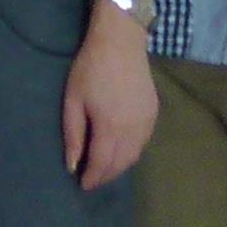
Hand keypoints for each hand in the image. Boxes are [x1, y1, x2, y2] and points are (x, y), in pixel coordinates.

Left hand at [62, 13, 155, 189]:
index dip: (92, 177)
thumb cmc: (91, 68)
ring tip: (104, 168)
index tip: (82, 184)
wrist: (121, 41)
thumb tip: (72, 165)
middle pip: (121, 164)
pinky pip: (143, 142)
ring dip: (120, 166)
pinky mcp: (154, 113)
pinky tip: (120, 149)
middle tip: (92, 179)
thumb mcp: (74, 100)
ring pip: (135, 155)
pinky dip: (131, 152)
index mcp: (111, 127)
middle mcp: (133, 130)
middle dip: (106, 176)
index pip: (103, 164)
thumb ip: (74, 135)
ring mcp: (147, 122)